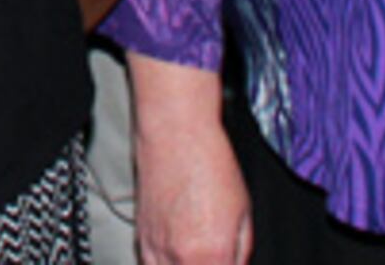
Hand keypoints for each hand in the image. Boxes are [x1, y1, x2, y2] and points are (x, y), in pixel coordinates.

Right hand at [128, 58, 250, 264]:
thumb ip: (241, 249)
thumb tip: (235, 263)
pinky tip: (176, 256)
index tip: (227, 260)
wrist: (175, 134)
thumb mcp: (244, 211)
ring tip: (195, 256)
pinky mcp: (139, 237)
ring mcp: (155, 248)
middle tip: (213, 255)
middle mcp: (179, 257)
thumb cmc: (209, 163)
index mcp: (212, 255)